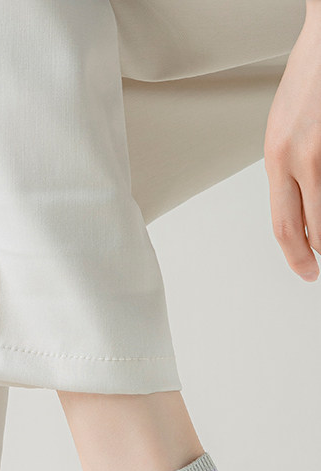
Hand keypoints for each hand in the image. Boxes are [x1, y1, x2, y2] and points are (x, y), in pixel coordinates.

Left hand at [264, 2, 320, 280]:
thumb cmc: (311, 77)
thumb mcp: (283, 130)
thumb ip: (287, 170)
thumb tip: (297, 208)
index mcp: (277, 156)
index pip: (283, 226)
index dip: (294, 257)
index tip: (305, 270)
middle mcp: (302, 157)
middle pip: (313, 231)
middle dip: (318, 254)